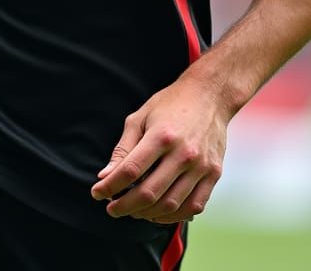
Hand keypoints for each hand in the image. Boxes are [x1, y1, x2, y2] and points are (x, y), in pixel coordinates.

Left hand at [90, 71, 229, 223]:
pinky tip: (158, 212)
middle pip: (149, 192)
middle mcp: (183, 153)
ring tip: (133, 211)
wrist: (210, 95)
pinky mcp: (214, 173)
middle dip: (124, 206)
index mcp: (161, 136)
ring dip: (147, 214)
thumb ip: (123, 149)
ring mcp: (201, 166)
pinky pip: (194, 206)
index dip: (110, 186)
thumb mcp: (140, 117)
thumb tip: (105, 177)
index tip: (97, 193)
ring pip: (170, 205)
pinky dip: (174, 216)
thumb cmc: (170, 104)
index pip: (130, 171)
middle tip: (112, 208)